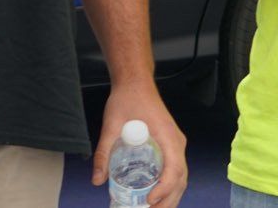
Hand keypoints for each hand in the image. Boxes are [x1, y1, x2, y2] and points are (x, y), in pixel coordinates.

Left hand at [92, 80, 186, 207]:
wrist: (135, 83)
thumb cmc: (126, 99)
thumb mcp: (111, 125)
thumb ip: (104, 152)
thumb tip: (97, 180)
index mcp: (167, 136)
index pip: (174, 168)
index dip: (165, 188)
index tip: (150, 200)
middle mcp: (176, 142)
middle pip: (181, 178)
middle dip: (169, 200)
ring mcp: (175, 144)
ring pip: (180, 177)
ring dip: (171, 196)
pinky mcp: (170, 145)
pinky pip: (175, 170)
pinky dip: (169, 186)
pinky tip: (155, 196)